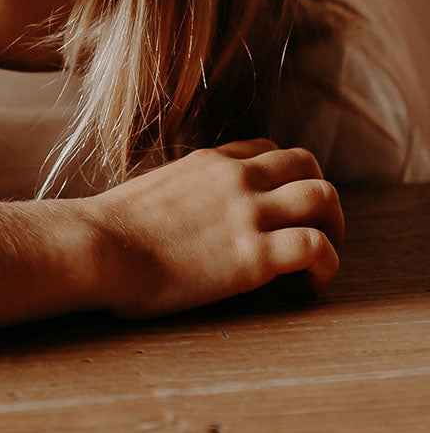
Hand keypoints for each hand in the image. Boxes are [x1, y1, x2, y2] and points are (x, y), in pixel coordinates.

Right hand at [84, 139, 343, 318]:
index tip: (278, 205)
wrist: (98, 248)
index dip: (284, 176)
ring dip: (334, 226)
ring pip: (323, 197)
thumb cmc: (109, 229)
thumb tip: (180, 210)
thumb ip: (181, 190)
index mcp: (209, 161)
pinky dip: (327, 263)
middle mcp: (236, 177)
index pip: (268, 150)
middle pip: (307, 164)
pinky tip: (311, 282)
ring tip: (321, 257)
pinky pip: (317, 247)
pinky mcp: (254, 256)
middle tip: (314, 230)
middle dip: (319, 196)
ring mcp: (248, 213)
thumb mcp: (152, 189)